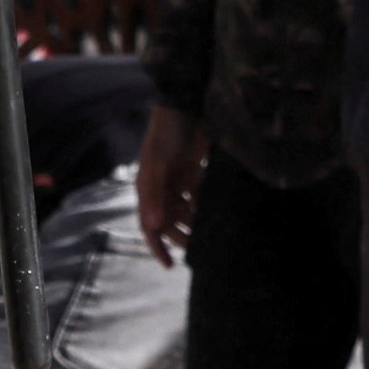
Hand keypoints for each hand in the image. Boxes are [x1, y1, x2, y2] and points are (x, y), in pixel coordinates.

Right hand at [136, 99, 208, 261]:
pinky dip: (208, 204)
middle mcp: (162, 187)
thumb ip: (156, 195)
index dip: (158, 246)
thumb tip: (155, 227)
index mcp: (148, 188)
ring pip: (187, 210)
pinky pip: (201, 195)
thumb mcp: (159, 164)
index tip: (170, 265)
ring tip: (213, 235)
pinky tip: (221, 212)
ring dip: (197, 222)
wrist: (188, 103)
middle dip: (183, 236)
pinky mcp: (196, 170)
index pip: (149, 225)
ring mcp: (179, 179)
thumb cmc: (167, 132)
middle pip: (171, 221)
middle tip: (200, 250)